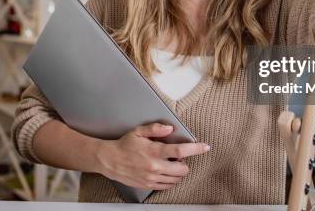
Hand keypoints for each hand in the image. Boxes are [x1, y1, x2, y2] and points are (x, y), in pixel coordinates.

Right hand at [94, 123, 209, 189]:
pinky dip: (171, 180)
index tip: (205, 147)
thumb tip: (170, 128)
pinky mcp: (148, 185)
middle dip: (185, 163)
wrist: (109, 160)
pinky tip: (166, 172)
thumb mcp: (138, 131)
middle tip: (178, 157)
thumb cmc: (124, 145)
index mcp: (154, 151)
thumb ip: (155, 128)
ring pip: (176, 179)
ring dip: (178, 172)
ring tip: (170, 164)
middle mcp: (154, 166)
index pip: (180, 151)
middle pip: (182, 169)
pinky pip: (167, 186)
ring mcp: (152, 178)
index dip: (196, 149)